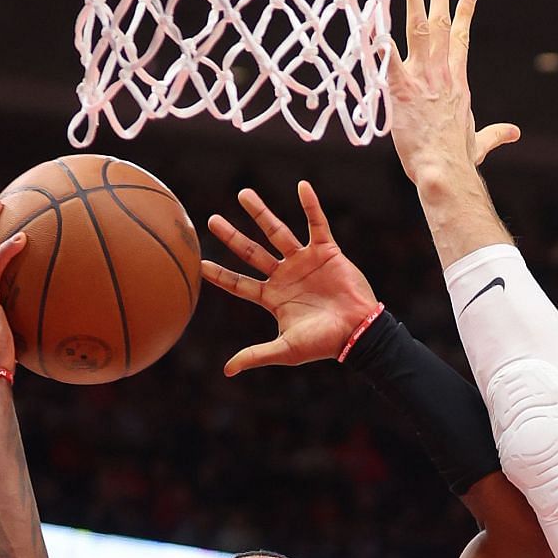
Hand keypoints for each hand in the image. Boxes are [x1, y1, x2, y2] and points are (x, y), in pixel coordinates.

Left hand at [200, 182, 379, 376]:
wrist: (358, 332)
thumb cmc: (323, 343)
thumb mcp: (285, 349)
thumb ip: (256, 355)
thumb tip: (227, 370)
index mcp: (273, 298)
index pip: (239, 283)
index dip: (220, 275)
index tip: (199, 263)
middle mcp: (284, 276)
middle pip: (251, 252)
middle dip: (231, 236)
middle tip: (211, 220)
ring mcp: (304, 262)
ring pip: (277, 232)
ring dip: (261, 213)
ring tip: (243, 194)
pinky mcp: (326, 252)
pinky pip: (317, 224)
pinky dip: (311, 206)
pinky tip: (301, 186)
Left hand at [387, 0, 520, 186]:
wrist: (445, 171)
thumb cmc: (458, 160)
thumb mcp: (480, 142)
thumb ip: (495, 134)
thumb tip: (514, 133)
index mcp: (457, 81)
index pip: (461, 38)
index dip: (464, 12)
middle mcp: (441, 73)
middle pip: (440, 22)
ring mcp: (421, 78)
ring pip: (418, 27)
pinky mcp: (401, 90)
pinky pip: (388, 58)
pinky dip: (381, 37)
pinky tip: (375, 16)